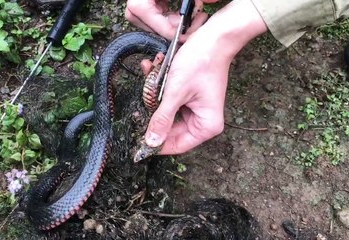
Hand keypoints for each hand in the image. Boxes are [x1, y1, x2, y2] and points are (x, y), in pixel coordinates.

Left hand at [136, 0, 267, 153]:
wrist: (212, 38)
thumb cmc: (200, 64)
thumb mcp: (176, 93)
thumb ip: (162, 119)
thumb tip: (151, 142)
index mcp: (206, 126)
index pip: (177, 145)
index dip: (156, 145)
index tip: (136, 142)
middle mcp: (202, 121)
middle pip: (169, 130)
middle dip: (153, 114)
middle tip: (141, 103)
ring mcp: (195, 110)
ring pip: (166, 114)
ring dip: (155, 97)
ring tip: (151, 79)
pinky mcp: (189, 99)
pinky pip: (169, 102)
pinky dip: (160, 89)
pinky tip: (153, 70)